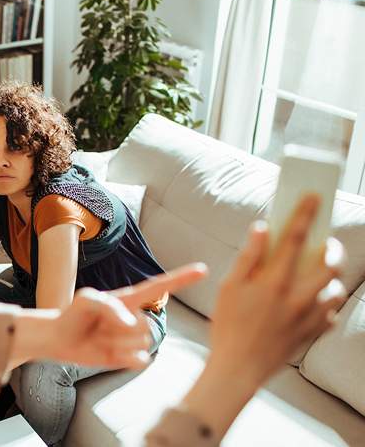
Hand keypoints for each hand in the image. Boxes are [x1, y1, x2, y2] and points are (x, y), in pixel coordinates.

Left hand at [41, 263, 208, 368]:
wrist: (60, 338)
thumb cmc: (73, 314)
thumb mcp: (86, 299)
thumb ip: (108, 305)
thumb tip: (131, 323)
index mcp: (129, 299)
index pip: (160, 287)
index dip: (182, 278)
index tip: (204, 270)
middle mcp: (136, 318)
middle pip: (144, 325)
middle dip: (119, 328)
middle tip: (98, 326)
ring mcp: (133, 338)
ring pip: (141, 343)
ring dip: (117, 343)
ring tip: (100, 337)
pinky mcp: (128, 357)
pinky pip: (139, 360)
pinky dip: (124, 359)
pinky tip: (108, 353)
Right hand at [179, 194, 347, 439]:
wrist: (239, 368)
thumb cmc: (228, 327)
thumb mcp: (228, 288)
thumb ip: (247, 257)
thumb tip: (261, 230)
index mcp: (274, 282)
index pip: (294, 238)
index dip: (304, 214)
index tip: (313, 197)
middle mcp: (298, 297)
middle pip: (329, 263)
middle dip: (332, 247)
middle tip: (325, 241)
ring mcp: (309, 317)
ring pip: (336, 290)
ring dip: (331, 278)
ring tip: (318, 274)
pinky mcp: (313, 334)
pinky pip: (331, 314)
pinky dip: (326, 305)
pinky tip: (312, 303)